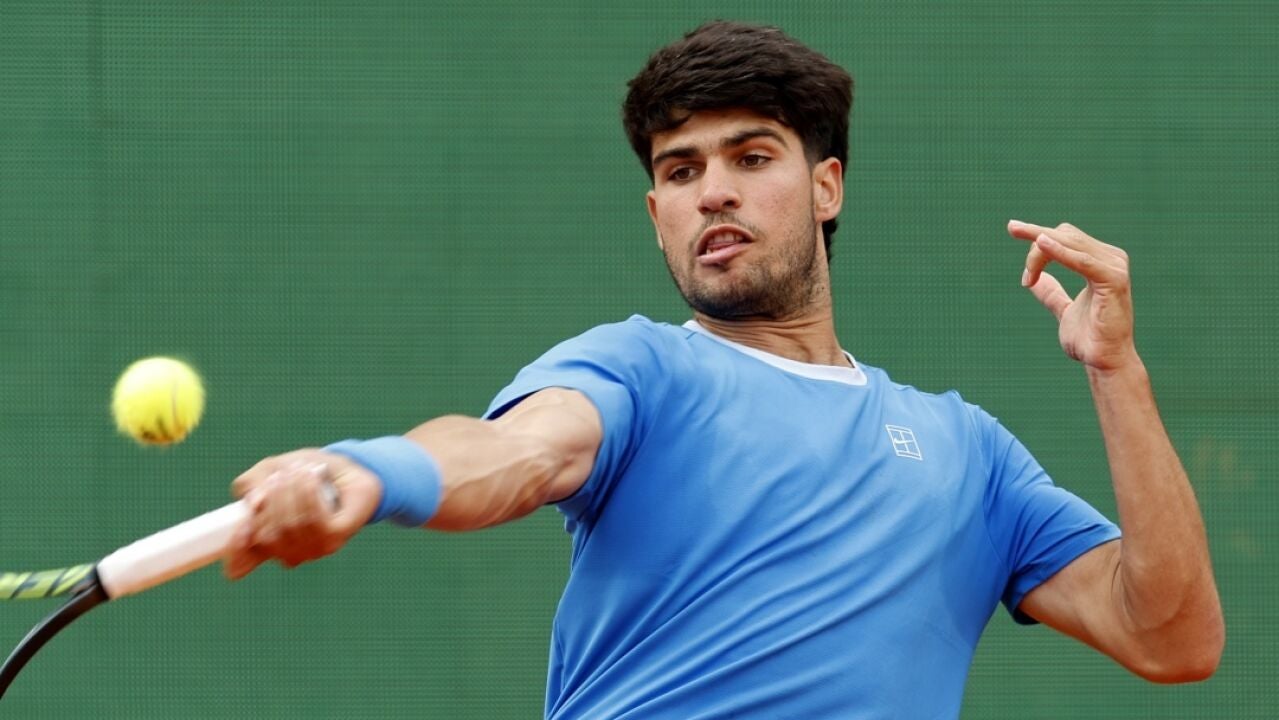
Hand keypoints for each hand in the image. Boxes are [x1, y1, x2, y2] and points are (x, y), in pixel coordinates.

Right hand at [223, 449, 381, 579]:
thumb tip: (252, 503)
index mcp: (267, 542)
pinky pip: (316, 521)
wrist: (346, 468)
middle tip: (280, 474)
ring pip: (291, 526)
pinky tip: (312, 478)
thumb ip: (252, 484)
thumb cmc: (303, 472)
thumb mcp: (270, 470)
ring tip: (298, 470)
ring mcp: (313, 549)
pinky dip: (310, 495)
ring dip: (292, 492)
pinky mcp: (336, 538)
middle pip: (267, 536)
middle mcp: (288, 552)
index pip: (244, 560)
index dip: (237, 550)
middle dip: (272, 499)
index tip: (238, 531)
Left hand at [1007, 220, 1138, 370]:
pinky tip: (1041, 244)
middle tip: (1011, 233)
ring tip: (1026, 274)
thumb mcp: (1064, 311)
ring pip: (1069, 242)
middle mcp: (1111, 259)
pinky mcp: (1113, 279)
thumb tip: (1036, 280)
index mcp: (1101, 262)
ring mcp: (1114, 267)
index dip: (1039, 248)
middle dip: (1035, 243)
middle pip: (1065, 234)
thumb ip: (1052, 294)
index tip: (1025, 279)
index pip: (1065, 238)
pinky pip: (1081, 260)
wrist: (1104, 361)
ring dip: (1039, 254)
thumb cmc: (1089, 339)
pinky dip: (1060, 252)